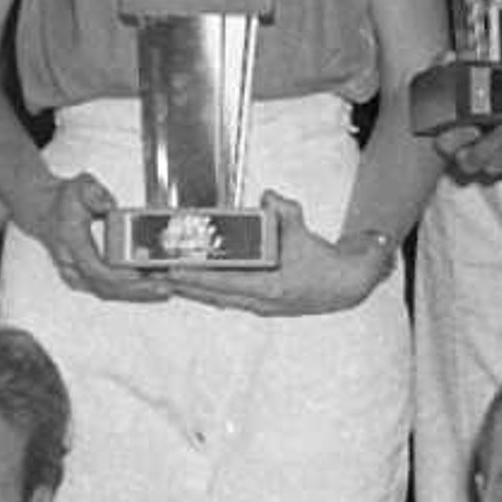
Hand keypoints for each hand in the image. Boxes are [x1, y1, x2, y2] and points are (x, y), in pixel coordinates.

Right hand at [14, 169, 166, 301]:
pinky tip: (150, 286)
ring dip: (137, 293)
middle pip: (106, 288)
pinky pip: (110, 291)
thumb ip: (93, 192)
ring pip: (109, 293)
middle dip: (137, 290)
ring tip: (163, 288)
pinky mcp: (85, 279)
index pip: (95, 268)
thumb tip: (107, 204)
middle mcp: (72, 264)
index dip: (119, 276)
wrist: (42, 211)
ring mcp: (77, 275)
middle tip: (163, 286)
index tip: (140, 275)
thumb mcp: (78, 186)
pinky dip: (131, 290)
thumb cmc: (61, 202)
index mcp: (72, 243)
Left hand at [163, 198, 394, 315]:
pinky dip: (209, 288)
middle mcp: (260, 302)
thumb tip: (269, 197)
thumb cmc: (326, 264)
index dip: (195, 278)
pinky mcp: (261, 302)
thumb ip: (285, 211)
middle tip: (155, 275)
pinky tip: (192, 283)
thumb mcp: (305, 232)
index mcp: (269, 289)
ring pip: (216, 298)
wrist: (347, 286)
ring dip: (191, 289)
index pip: (222, 284)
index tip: (171, 272)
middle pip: (211, 295)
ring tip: (165, 279)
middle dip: (182, 285)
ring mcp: (259, 305)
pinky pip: (228, 296)